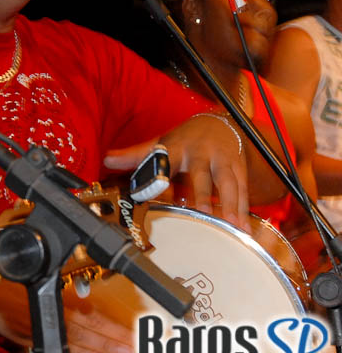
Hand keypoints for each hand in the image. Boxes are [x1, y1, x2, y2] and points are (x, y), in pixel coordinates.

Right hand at [0, 280, 133, 352]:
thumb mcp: (31, 273)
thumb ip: (55, 286)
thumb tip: (83, 298)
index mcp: (49, 295)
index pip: (85, 313)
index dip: (107, 325)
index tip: (126, 333)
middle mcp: (44, 313)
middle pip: (83, 329)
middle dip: (109, 340)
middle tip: (130, 350)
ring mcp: (34, 328)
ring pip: (71, 340)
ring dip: (96, 350)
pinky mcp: (24, 338)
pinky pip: (53, 348)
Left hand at [104, 113, 248, 226]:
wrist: (219, 123)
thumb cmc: (184, 139)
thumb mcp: (160, 142)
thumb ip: (136, 154)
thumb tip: (107, 159)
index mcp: (176, 146)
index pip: (166, 159)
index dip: (162, 172)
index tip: (159, 187)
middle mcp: (201, 153)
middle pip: (202, 174)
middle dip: (204, 194)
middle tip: (204, 214)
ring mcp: (222, 160)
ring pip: (228, 183)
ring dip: (232, 205)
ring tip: (233, 227)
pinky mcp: (238, 168)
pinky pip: (243, 189)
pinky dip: (244, 209)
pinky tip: (244, 229)